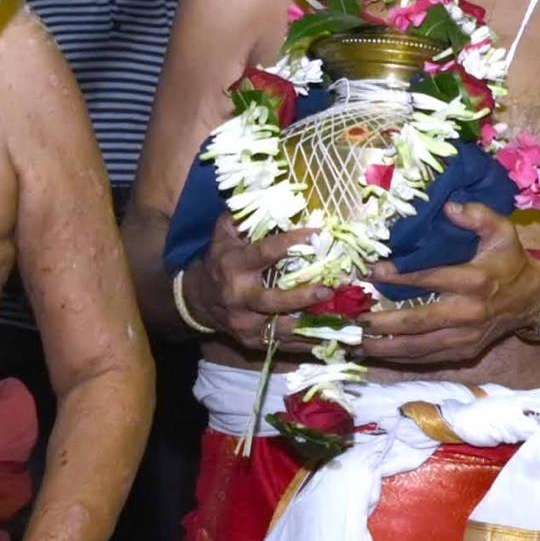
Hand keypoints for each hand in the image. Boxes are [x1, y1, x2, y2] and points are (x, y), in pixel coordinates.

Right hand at [186, 215, 329, 340]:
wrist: (198, 301)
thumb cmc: (219, 262)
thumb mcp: (223, 237)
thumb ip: (240, 218)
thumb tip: (263, 195)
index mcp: (234, 266)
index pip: (264, 253)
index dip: (289, 243)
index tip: (316, 234)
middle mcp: (239, 297)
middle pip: (271, 301)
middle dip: (300, 297)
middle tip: (328, 289)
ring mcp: (246, 324)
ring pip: (281, 329)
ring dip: (312, 325)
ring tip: (340, 319)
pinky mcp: (253, 342)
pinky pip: (284, 345)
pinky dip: (309, 343)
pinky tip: (333, 338)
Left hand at [359, 206, 539, 370]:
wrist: (533, 299)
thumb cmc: (511, 261)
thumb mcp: (502, 230)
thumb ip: (476, 215)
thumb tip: (447, 206)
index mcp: (475, 281)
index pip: (429, 279)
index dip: (398, 277)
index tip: (371, 273)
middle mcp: (468, 313)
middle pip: (417, 322)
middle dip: (382, 323)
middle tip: (353, 320)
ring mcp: (466, 337)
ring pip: (418, 347)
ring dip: (385, 347)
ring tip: (356, 342)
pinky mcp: (464, 352)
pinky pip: (428, 358)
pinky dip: (401, 358)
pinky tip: (380, 352)